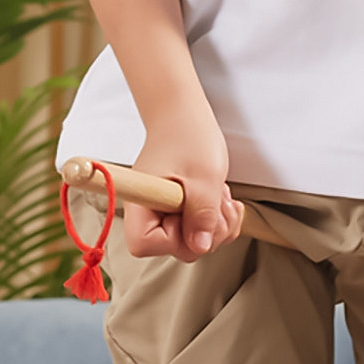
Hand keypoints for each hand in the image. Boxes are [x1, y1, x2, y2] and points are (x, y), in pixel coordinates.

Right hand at [127, 103, 243, 261]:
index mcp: (142, 201)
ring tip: (219, 194)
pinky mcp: (181, 212)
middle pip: (176, 248)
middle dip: (206, 231)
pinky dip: (220, 221)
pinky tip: (221, 199)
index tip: (189, 213)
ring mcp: (166, 214)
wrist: (184, 115)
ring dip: (217, 224)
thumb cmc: (188, 135)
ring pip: (194, 242)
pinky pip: (203, 233)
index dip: (172, 238)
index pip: (143, 244)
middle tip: (216, 201)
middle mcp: (149, 212)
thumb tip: (200, 246)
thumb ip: (202, 213)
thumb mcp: (204, 176)